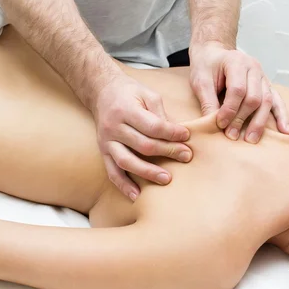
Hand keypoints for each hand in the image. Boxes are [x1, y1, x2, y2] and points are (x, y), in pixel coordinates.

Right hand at [92, 73, 191, 199]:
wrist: (101, 92)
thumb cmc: (130, 93)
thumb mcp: (148, 94)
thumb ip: (161, 114)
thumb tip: (177, 135)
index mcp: (126, 110)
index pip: (152, 126)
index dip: (171, 132)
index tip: (187, 136)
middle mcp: (113, 127)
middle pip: (143, 145)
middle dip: (167, 152)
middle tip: (186, 156)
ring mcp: (106, 142)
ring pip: (127, 161)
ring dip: (148, 172)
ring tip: (167, 179)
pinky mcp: (103, 152)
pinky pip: (112, 172)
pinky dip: (124, 185)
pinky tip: (136, 196)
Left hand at [189, 42, 288, 142]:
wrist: (214, 53)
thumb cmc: (206, 66)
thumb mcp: (200, 80)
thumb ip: (207, 101)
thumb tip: (212, 124)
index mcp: (237, 62)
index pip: (237, 90)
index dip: (229, 109)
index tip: (220, 123)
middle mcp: (254, 68)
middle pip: (254, 97)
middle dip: (242, 118)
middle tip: (231, 135)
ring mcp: (263, 77)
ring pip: (267, 101)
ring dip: (259, 122)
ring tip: (251, 139)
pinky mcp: (267, 86)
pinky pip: (277, 101)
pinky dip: (282, 116)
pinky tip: (285, 131)